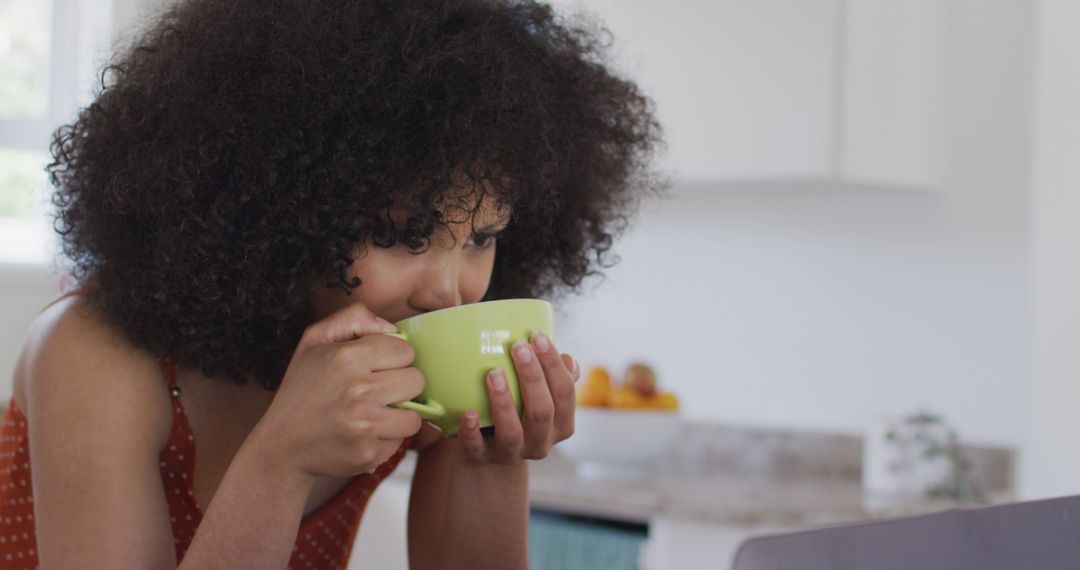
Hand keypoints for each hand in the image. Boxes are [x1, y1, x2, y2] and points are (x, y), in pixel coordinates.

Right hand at [251, 303, 424, 480]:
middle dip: (400, 385)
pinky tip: (363, 435)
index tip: (374, 368)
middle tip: (376, 392)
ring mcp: (364, 425)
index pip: (405, 350)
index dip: (392, 358)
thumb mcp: (314, 342)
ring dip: (398, 416)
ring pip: (414, 416)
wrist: (282, 446)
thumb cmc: (302, 391)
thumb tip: (392, 328)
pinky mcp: (368, 453)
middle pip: (416, 381)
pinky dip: (386, 439)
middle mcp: (357, 391)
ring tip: (373, 414)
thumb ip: (353, 319)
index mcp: (346, 357)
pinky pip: (400, 441)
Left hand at [456, 332, 578, 463]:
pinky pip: (477, 449)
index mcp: (561, 425)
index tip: (537, 336)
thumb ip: (555, 379)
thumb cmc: (520, 412)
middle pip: (542, 412)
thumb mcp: (540, 398)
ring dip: (504, 402)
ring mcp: (511, 454)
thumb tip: (568, 359)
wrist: (490, 453)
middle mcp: (540, 443)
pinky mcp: (482, 458)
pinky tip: (468, 414)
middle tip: (518, 347)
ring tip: (494, 373)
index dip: (553, 365)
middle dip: (532, 378)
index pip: (564, 393)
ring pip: (512, 433)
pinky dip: (472, 432)